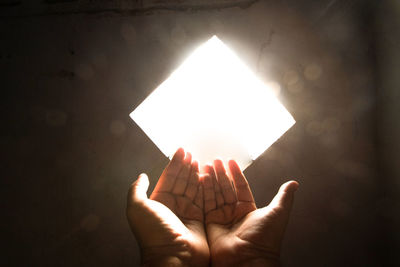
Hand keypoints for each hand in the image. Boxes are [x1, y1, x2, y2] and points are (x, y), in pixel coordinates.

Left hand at [126, 148, 208, 265]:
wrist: (174, 256)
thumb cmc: (154, 234)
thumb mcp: (137, 208)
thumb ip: (137, 190)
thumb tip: (142, 176)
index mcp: (158, 202)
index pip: (168, 178)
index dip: (174, 164)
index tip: (181, 151)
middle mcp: (173, 207)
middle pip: (181, 181)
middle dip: (186, 166)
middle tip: (191, 153)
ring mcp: (187, 213)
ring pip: (193, 188)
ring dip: (196, 174)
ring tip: (200, 160)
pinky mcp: (200, 219)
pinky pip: (204, 199)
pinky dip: (206, 187)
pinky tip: (207, 176)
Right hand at [203, 159, 297, 266]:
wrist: (248, 259)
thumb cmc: (264, 238)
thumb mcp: (278, 213)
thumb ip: (284, 197)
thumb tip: (294, 183)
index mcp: (248, 209)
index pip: (240, 187)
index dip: (236, 174)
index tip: (230, 161)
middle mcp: (234, 213)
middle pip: (226, 189)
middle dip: (220, 174)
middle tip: (215, 160)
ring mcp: (221, 218)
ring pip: (214, 194)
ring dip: (210, 179)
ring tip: (206, 164)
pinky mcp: (210, 224)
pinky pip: (205, 204)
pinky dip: (203, 191)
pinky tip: (201, 178)